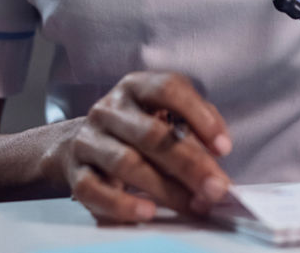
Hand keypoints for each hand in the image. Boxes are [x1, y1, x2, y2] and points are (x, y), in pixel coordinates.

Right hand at [61, 71, 233, 223]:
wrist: (77, 143)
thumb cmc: (138, 128)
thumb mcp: (167, 113)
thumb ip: (196, 123)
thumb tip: (219, 151)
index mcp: (137, 86)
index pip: (169, 90)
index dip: (199, 116)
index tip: (224, 148)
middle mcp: (110, 109)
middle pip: (151, 134)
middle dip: (189, 164)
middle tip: (216, 188)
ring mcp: (89, 139)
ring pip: (126, 163)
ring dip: (164, 188)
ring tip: (192, 205)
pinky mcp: (75, 172)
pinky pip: (94, 190)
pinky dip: (122, 205)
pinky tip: (148, 212)